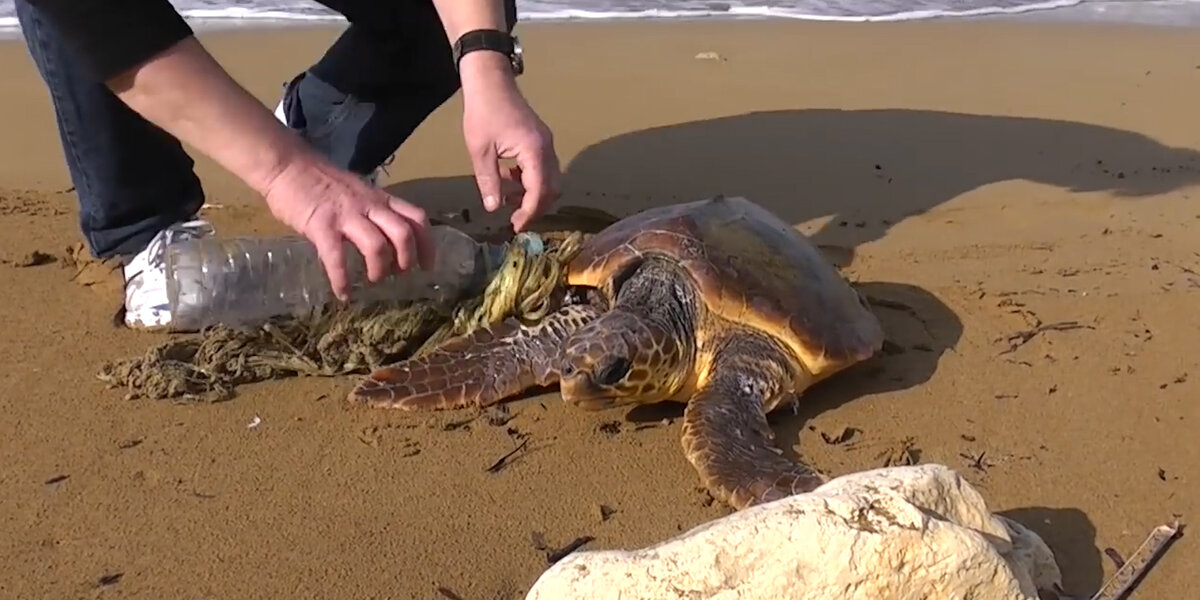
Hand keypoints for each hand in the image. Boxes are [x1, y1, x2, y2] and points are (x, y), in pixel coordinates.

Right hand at [262, 154, 433, 301]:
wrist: (287, 165)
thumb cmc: (320, 181)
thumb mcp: (357, 192)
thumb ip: (372, 212)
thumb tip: (384, 239)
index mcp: (380, 199)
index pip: (416, 218)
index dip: (427, 245)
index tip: (428, 266)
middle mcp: (369, 206)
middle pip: (403, 233)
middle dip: (407, 259)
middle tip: (400, 274)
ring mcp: (346, 215)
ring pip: (377, 246)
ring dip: (379, 270)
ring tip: (372, 280)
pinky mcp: (322, 225)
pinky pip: (337, 257)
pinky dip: (342, 280)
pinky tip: (343, 294)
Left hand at [459, 52, 561, 231]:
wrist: (490, 81)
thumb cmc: (483, 112)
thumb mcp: (480, 150)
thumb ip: (489, 181)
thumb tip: (494, 208)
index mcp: (534, 151)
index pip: (539, 191)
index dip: (529, 212)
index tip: (516, 226)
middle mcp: (547, 148)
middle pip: (552, 188)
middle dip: (536, 208)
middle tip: (516, 221)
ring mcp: (546, 143)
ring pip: (550, 179)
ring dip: (534, 195)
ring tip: (510, 203)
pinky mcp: (540, 140)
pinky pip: (544, 168)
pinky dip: (532, 181)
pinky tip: (510, 180)